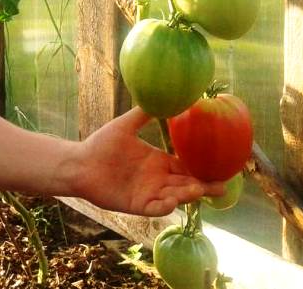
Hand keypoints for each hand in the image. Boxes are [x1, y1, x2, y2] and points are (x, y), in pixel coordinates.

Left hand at [75, 106, 225, 216]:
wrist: (80, 162)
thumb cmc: (102, 144)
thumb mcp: (126, 125)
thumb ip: (144, 113)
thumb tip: (163, 95)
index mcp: (158, 162)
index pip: (186, 167)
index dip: (202, 169)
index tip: (220, 167)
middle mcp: (157, 179)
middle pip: (186, 184)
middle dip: (204, 187)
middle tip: (222, 187)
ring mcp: (148, 193)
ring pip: (174, 196)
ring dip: (187, 195)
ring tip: (199, 190)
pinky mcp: (136, 205)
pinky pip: (155, 208)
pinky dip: (165, 205)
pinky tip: (173, 200)